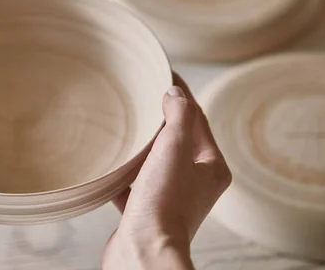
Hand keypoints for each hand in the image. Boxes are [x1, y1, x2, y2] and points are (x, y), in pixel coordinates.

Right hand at [103, 74, 231, 269]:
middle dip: (161, 118)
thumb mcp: (174, 149)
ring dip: (143, 144)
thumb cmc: (162, 203)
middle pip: (178, 139)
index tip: (165, 73)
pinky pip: (136, 183)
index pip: (197, 118)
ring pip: (156, 161)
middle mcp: (195, 182)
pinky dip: (126, 171)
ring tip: (128, 124)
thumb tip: (176, 93)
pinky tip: (113, 162)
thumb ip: (178, 116)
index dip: (182, 94)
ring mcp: (171, 196)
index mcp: (210, 166)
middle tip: (144, 95)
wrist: (142, 251)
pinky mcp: (147, 209)